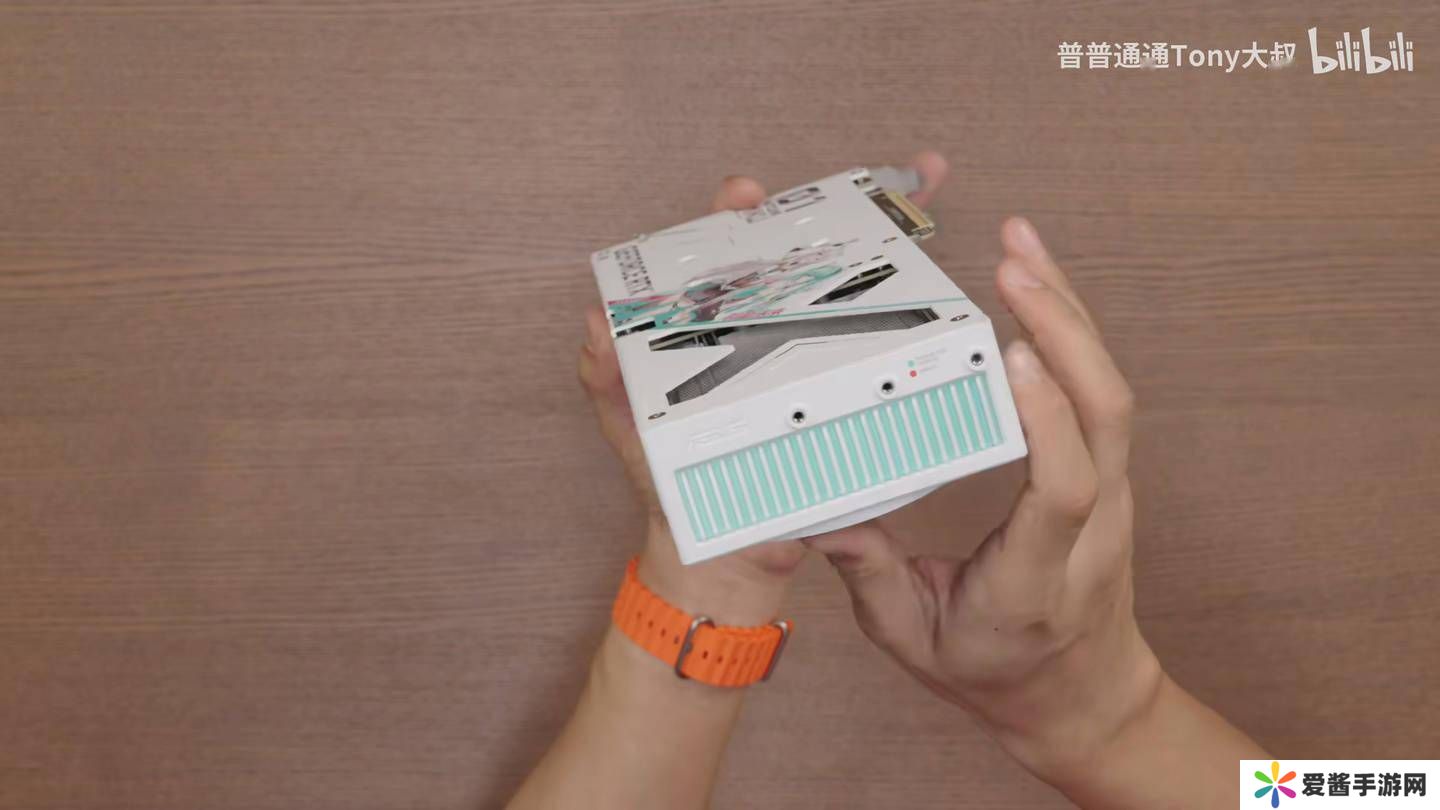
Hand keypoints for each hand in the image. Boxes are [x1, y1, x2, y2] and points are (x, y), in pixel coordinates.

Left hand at [578, 154, 949, 623]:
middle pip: (796, 255)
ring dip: (885, 235)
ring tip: (921, 184)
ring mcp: (805, 359)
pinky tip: (938, 278)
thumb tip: (595, 324)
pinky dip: (912, 308)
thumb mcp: (631, 432)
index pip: (721, 256)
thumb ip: (606, 381)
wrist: (728, 561)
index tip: (748, 193)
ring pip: (844, 287)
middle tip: (870, 184)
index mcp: (708, 332)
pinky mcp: (840, 389)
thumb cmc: (671, 490)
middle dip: (837, 205)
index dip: (732, 215)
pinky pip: (876, 344)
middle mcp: (761, 334)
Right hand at [806, 218, 1160, 777]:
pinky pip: (1099, 393)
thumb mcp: (915, 642)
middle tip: (1012, 262)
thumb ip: (871, 577)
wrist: (1083, 697)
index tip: (1010, 354)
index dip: (1046, 418)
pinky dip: (1072, 330)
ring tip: (1022, 243)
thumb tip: (821, 510)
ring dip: (1070, 311)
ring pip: (1111, 392)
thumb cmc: (996, 674)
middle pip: (1106, 417)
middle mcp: (1090, 531)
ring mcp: (1112, 497)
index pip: (1063, 489)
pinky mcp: (1108, 473)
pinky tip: (1038, 284)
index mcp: (1038, 580)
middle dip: (1065, 330)